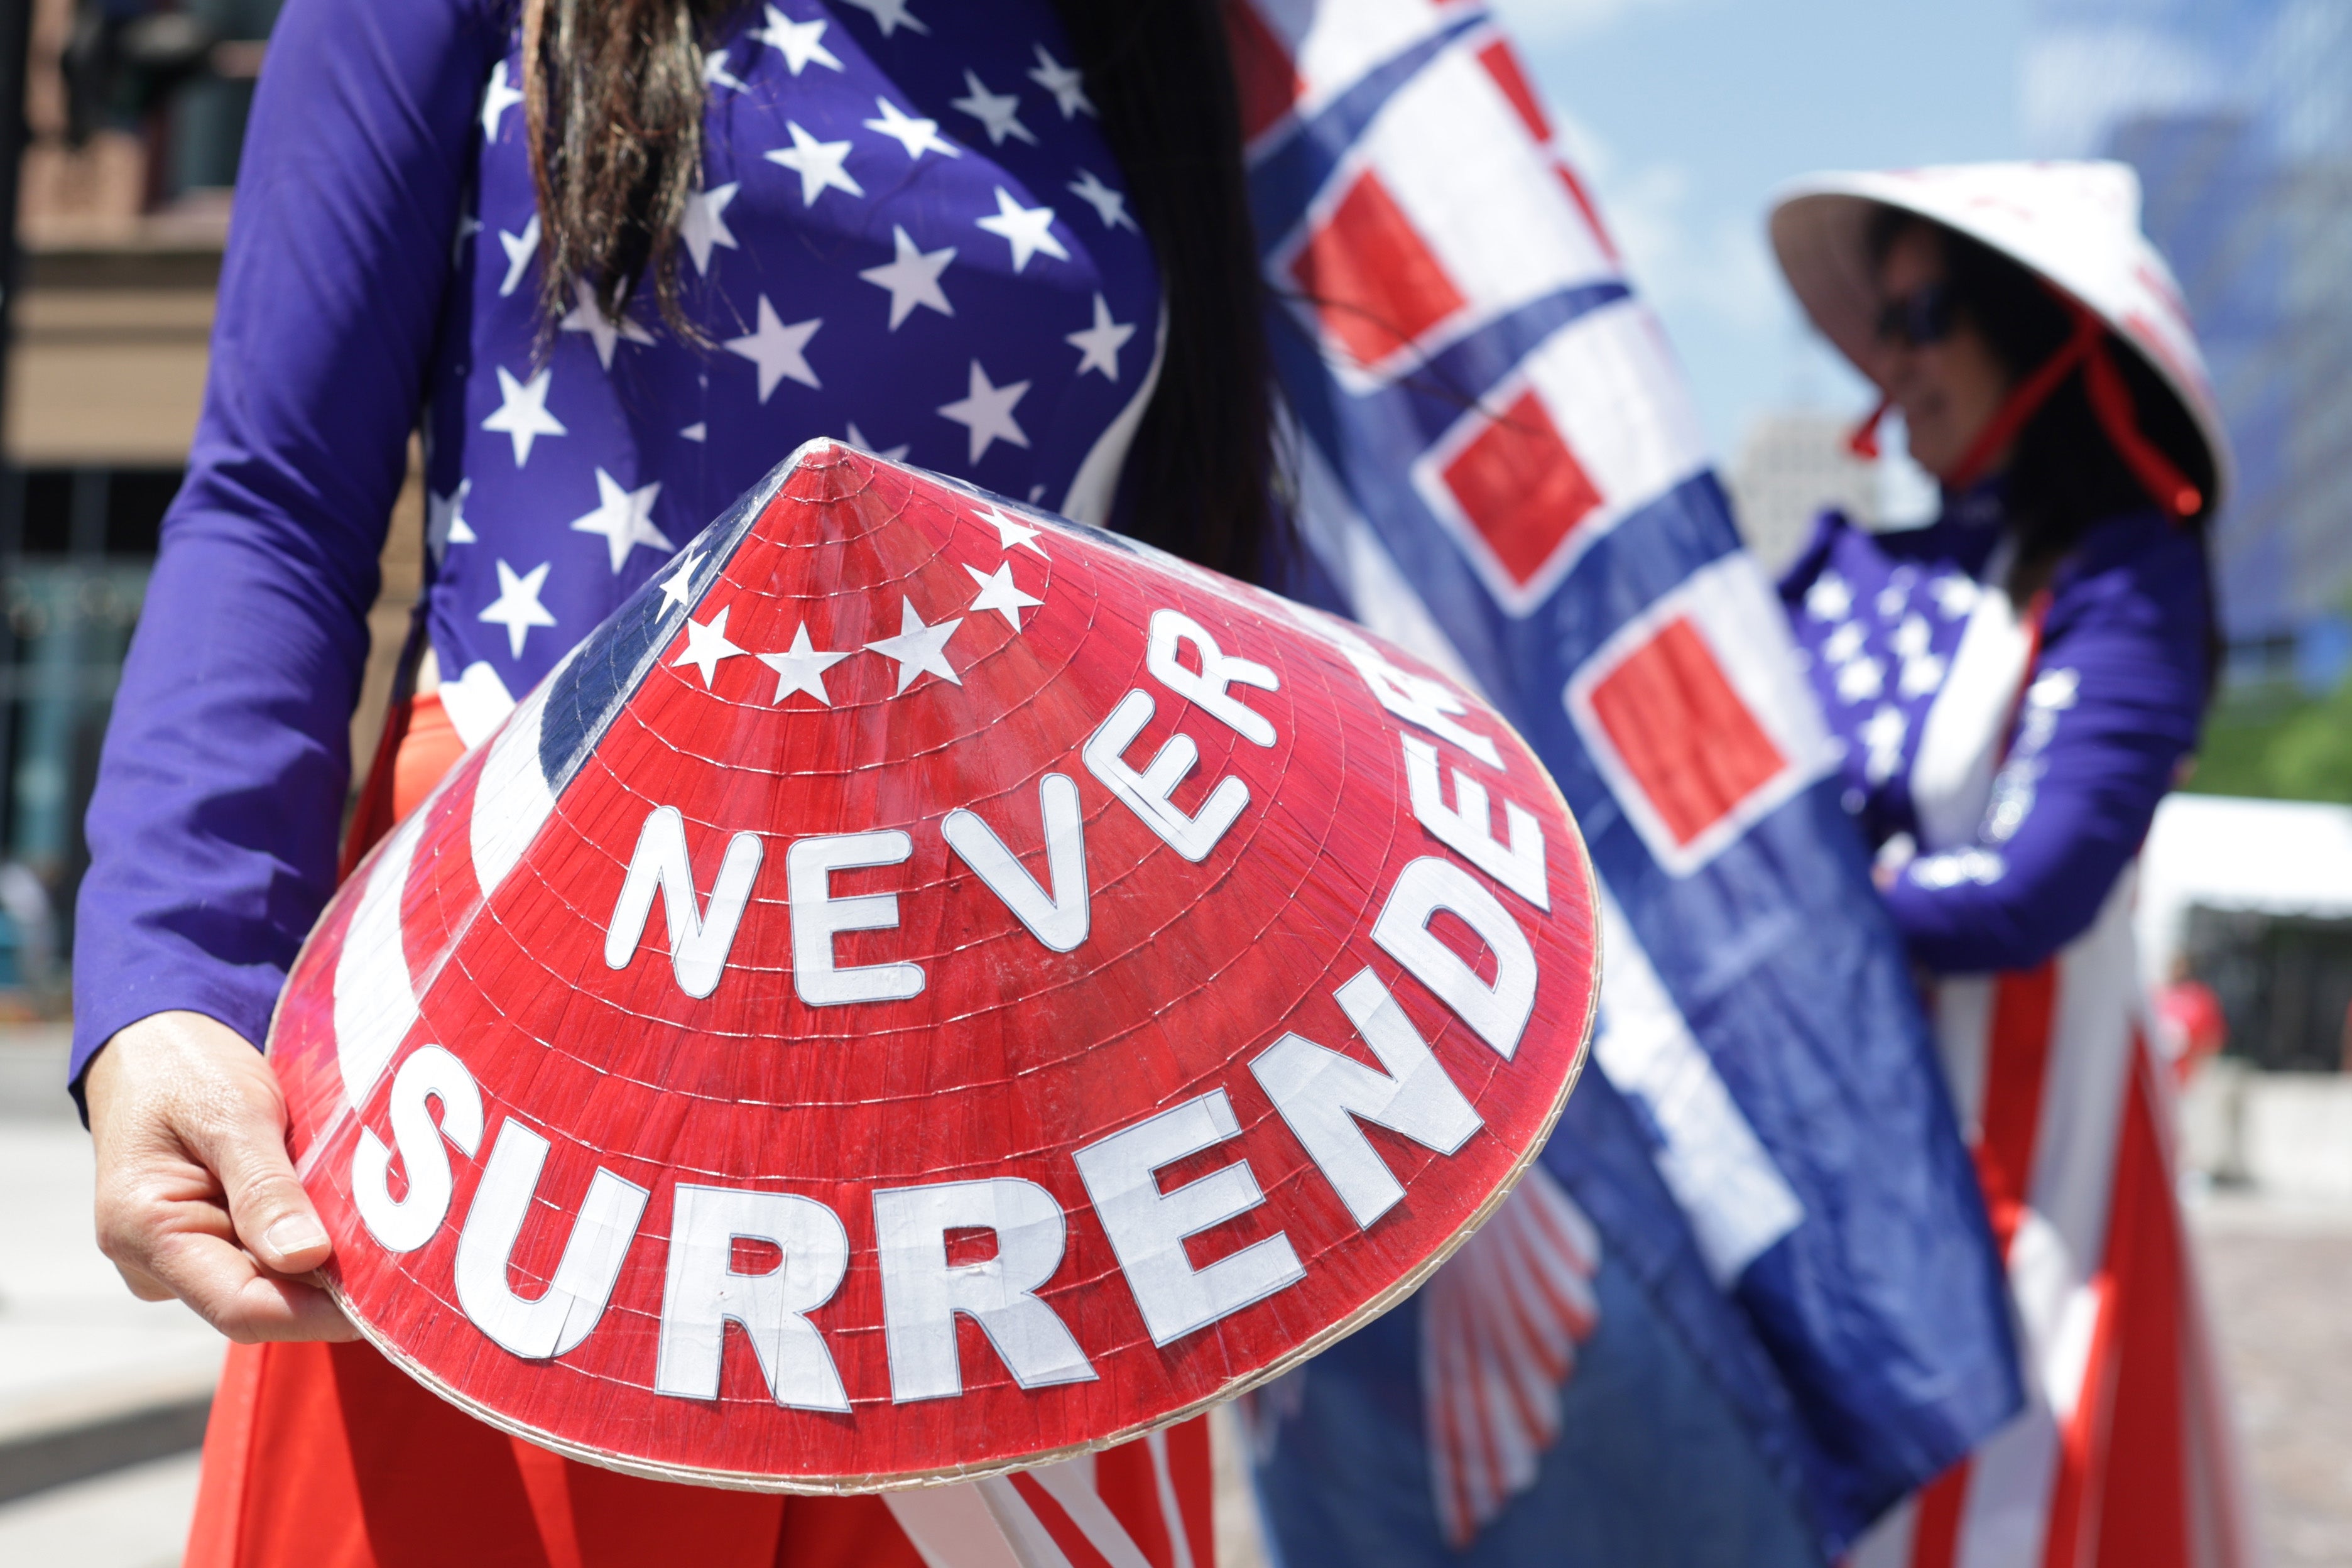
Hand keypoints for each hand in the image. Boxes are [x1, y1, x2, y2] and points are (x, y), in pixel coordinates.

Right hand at [86, 1010, 356, 1341]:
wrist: (155, 1043)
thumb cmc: (186, 1068)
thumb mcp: (230, 1113)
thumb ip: (264, 1187)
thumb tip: (306, 1258)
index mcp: (144, 1233)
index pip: (239, 1307)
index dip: (316, 1316)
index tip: (384, 1307)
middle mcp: (158, 1261)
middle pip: (261, 1301)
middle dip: (331, 1288)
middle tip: (410, 1266)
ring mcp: (185, 1255)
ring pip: (271, 1282)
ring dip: (327, 1265)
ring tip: (389, 1237)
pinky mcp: (213, 1239)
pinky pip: (269, 1257)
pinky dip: (312, 1240)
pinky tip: (354, 1222)